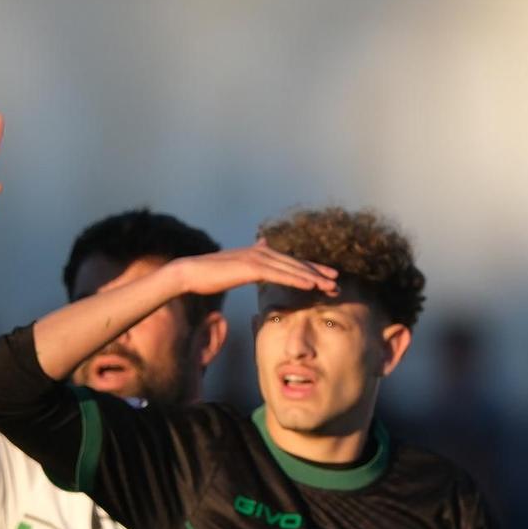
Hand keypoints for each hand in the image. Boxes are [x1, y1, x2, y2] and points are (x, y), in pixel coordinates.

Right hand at [171, 240, 338, 298]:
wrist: (190, 273)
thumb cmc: (211, 273)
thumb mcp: (236, 264)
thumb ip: (252, 256)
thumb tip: (264, 242)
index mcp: (260, 252)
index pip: (290, 261)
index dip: (311, 268)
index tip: (328, 276)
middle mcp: (261, 251)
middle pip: (296, 263)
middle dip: (318, 273)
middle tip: (337, 282)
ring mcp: (256, 258)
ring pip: (291, 268)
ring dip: (313, 277)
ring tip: (331, 285)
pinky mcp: (250, 267)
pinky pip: (279, 274)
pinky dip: (296, 278)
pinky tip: (310, 285)